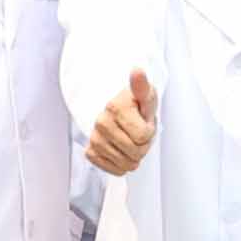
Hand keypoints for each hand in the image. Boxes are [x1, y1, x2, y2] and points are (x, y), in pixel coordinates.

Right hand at [85, 65, 156, 179]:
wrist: (117, 114)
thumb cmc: (136, 106)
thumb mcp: (146, 96)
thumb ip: (143, 87)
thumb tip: (137, 70)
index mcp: (115, 107)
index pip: (144, 136)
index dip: (149, 132)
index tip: (143, 121)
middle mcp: (101, 123)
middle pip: (136, 152)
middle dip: (143, 146)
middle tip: (138, 133)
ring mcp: (94, 138)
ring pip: (126, 164)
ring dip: (133, 156)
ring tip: (130, 140)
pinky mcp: (91, 152)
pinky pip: (114, 170)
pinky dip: (122, 165)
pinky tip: (121, 151)